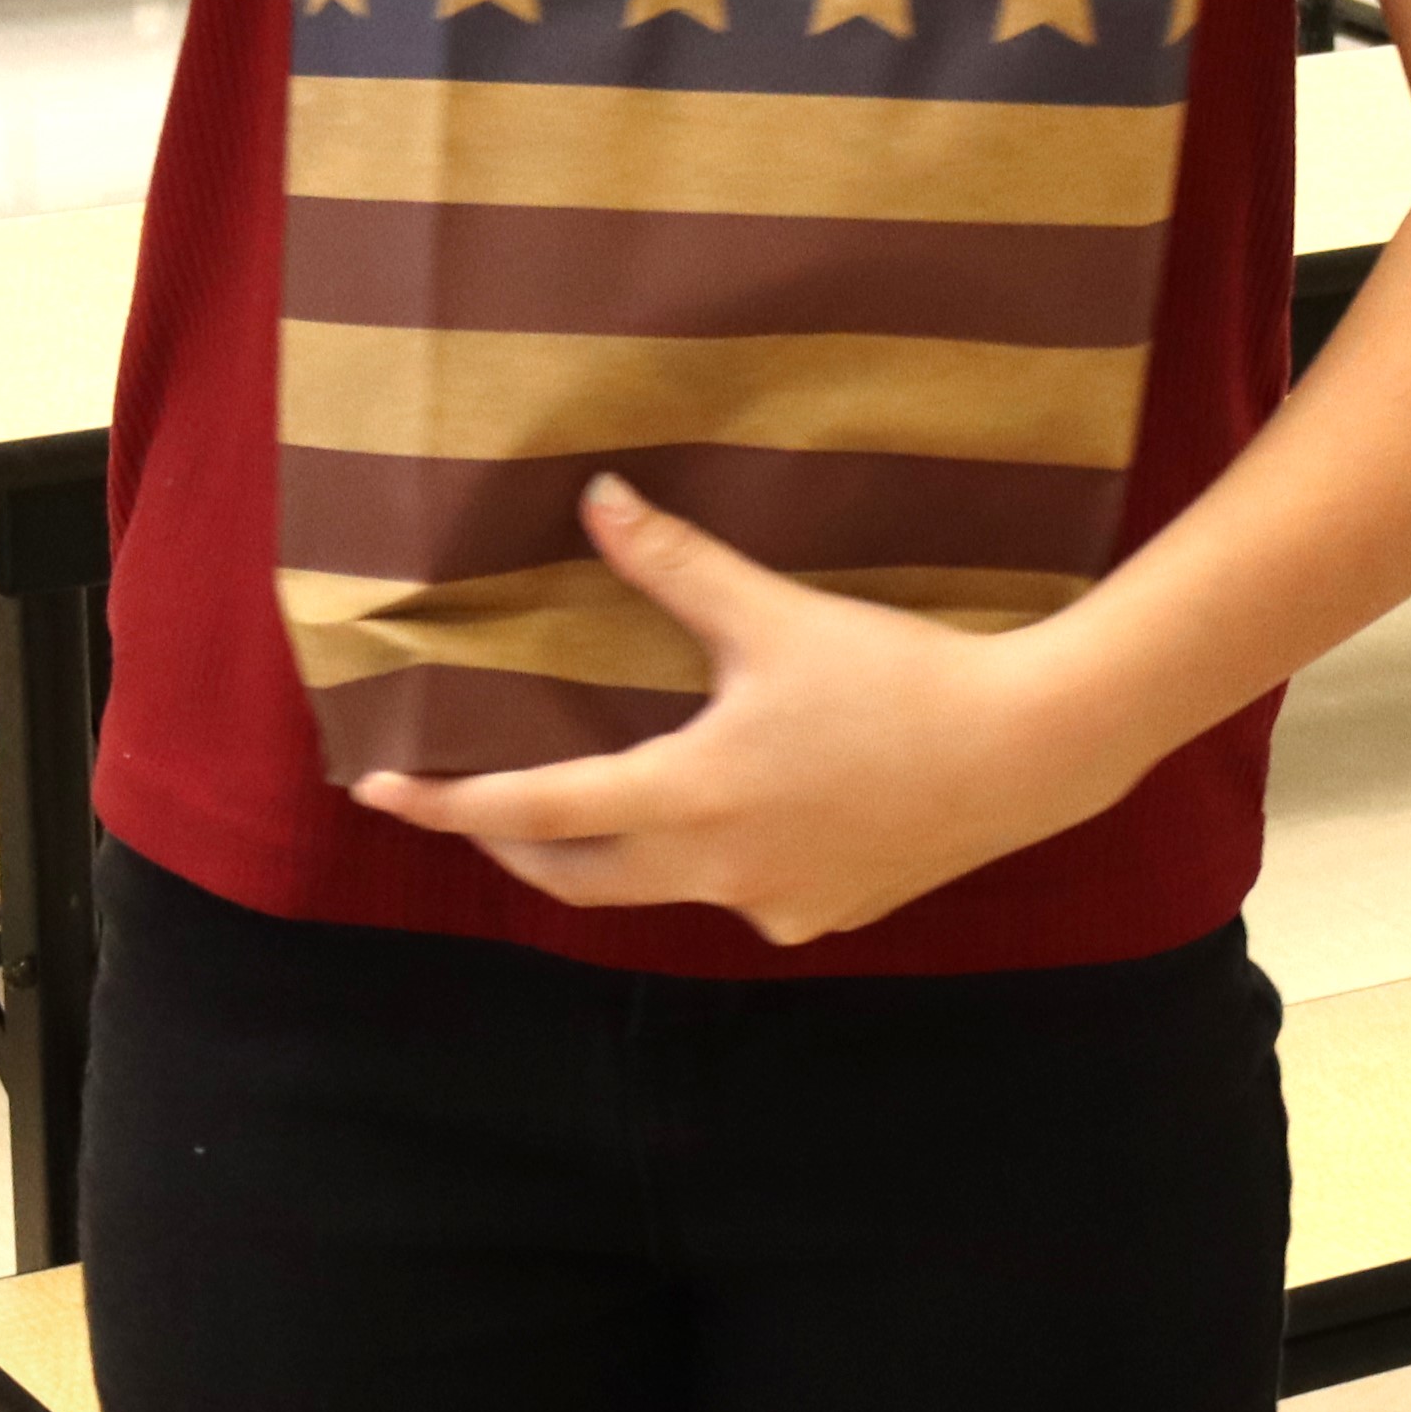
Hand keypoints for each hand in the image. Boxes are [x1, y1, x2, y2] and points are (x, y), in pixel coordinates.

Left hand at [350, 480, 1165, 942]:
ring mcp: (773, 903)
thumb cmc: (903, 678)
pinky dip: (724, 854)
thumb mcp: (778, 616)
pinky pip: (747, 891)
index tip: (379, 791)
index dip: (446, 802)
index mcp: (688, 797)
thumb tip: (599, 499)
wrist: (1030, 749)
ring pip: (664, 887)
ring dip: (626, 850)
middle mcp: (714, 870)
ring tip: (622, 795)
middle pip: (579, 876)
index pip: (532, 811)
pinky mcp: (827, 912)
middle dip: (518, 845)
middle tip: (480, 810)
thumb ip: (678, 566)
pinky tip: (762, 807)